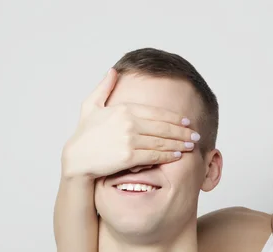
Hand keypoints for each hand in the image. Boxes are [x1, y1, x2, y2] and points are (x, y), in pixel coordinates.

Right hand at [61, 68, 200, 180]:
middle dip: (183, 132)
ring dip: (179, 144)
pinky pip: (155, 156)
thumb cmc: (84, 134)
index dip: (175, 118)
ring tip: (191, 146)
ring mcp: (129, 140)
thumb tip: (114, 71)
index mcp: (124, 109)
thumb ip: (104, 88)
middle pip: (164, 127)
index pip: (157, 113)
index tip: (187, 121)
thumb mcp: (90, 105)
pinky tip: (177, 155)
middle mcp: (129, 123)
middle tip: (196, 135)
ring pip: (162, 142)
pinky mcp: (129, 157)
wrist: (76, 159)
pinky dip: (168, 155)